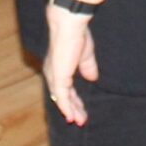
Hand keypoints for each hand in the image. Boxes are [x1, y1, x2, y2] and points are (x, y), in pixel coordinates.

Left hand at [42, 10, 96, 125]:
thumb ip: (87, 67)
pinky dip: (66, 108)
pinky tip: (71, 117)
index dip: (73, 100)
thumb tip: (93, 78)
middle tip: (81, 120)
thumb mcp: (85, 55)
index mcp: (58, 67)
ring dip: (71, 111)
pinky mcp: (57, 77)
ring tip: (79, 121)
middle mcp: (53, 73)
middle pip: (62, 96)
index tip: (81, 110)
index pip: (65, 88)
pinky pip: (61, 97)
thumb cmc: (77, 35)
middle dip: (73, 108)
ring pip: (61, 99)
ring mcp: (54, 76)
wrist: (70, 25)